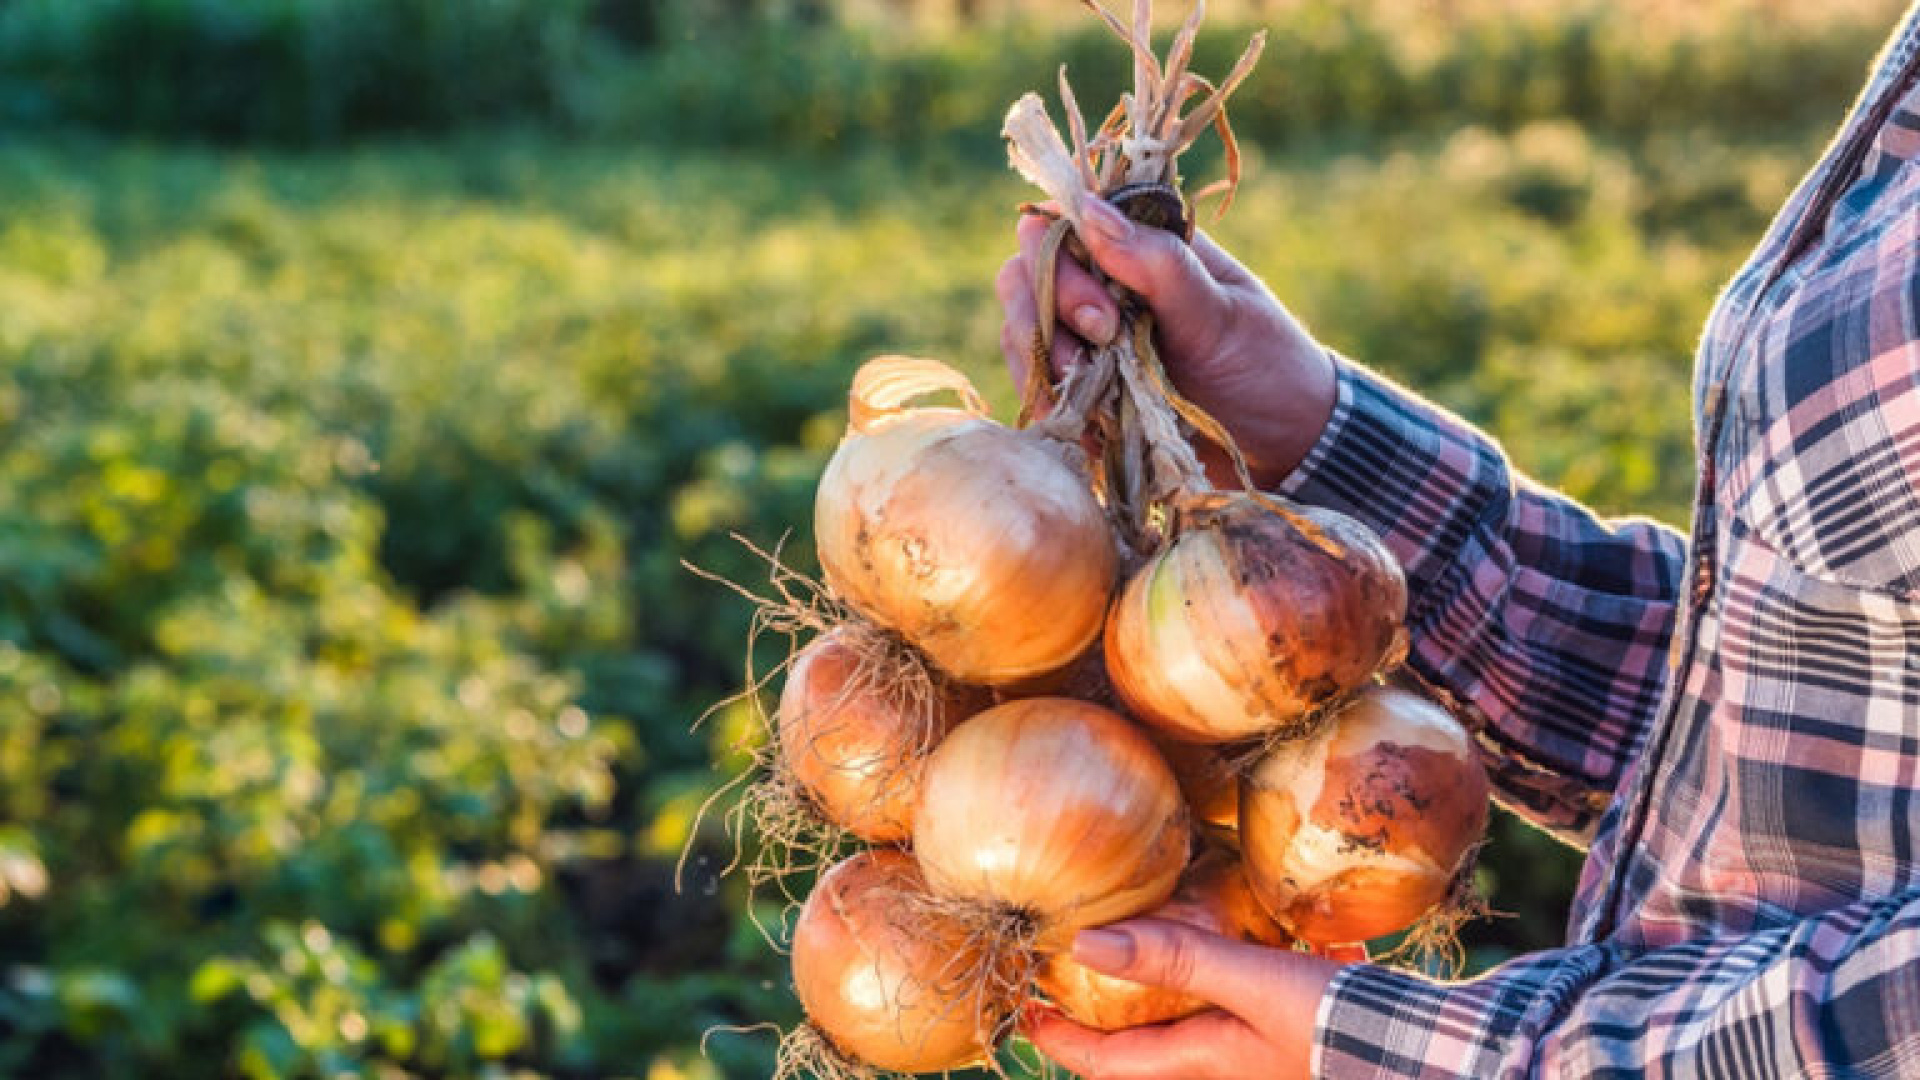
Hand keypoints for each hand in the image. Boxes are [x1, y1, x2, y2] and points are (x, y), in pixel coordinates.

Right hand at [995, 197, 1336, 485]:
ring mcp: (1088, 341)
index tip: (1101, 313)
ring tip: (1094, 396)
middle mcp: (1105, 287)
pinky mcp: (1084, 391)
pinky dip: (1048, 402)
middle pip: (1024, 278)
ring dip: (1044, 362)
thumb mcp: (1219, 314)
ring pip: (1022, 333)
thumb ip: (1157, 264)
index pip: (1060, 227)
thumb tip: (1088, 211)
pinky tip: (1083, 422)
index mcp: (1142, 248)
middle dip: (1048, 316)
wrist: (1287, 448)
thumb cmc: (1266, 367)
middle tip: (1102, 348)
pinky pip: (1037, 386)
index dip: (1059, 263)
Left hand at [1022, 917, 1353, 1079]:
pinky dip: (1213, 980)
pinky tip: (1231, 937)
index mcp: (1201, 1062)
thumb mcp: (1255, 983)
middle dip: (1100, 1017)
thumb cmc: (1339, 1026)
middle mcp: (1219, 1067)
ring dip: (1155, 995)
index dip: (1056, 1037)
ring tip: (1136, 947)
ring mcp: (1252, 1054)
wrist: (1426, 1052)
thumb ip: (1176, 959)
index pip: (1104, 1061)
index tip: (1021, 1005)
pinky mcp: (1284, 1036)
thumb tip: (1086, 943)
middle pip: (1138, 1049)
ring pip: (1183, 1028)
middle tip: (1066, 971)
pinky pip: (1230, 1008)